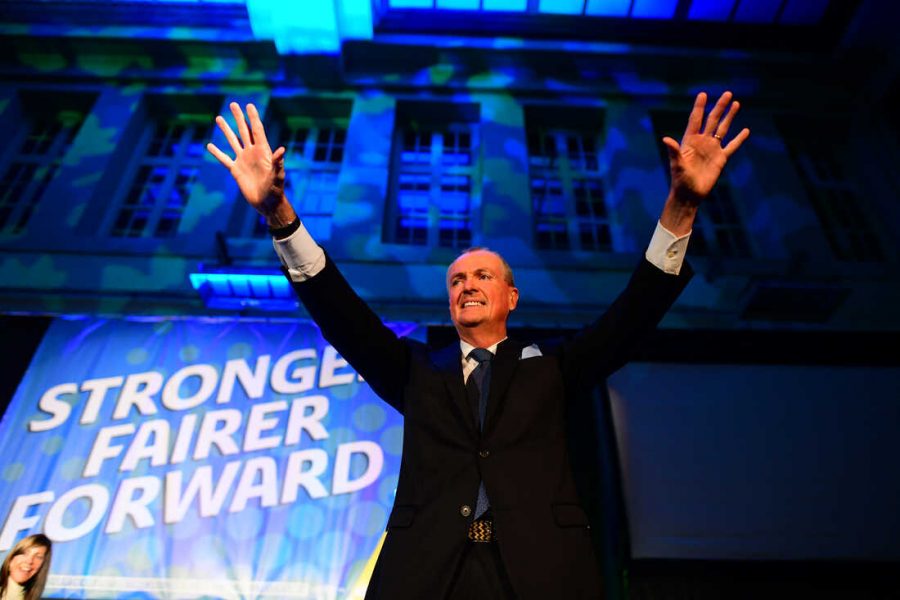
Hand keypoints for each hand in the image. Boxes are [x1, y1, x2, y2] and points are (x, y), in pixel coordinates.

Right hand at [207, 102, 293, 225]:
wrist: (267, 204)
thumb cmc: (275, 190)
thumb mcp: (277, 176)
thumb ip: (278, 163)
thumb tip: (282, 150)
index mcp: (263, 152)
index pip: (257, 130)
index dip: (253, 118)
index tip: (249, 105)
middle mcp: (252, 153)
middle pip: (244, 131)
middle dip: (239, 118)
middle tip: (233, 104)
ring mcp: (243, 161)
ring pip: (233, 141)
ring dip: (226, 130)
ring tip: (219, 118)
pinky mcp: (236, 171)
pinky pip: (224, 159)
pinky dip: (217, 153)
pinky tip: (209, 145)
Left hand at [663, 91, 749, 204]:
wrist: (689, 195)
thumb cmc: (680, 181)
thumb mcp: (677, 165)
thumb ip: (673, 151)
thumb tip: (665, 138)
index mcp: (690, 141)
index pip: (696, 120)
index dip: (699, 107)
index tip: (703, 94)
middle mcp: (702, 142)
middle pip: (712, 120)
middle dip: (719, 107)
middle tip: (728, 93)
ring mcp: (712, 149)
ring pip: (723, 129)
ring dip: (729, 117)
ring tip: (736, 103)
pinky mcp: (720, 159)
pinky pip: (732, 146)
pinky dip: (739, 139)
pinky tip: (746, 130)